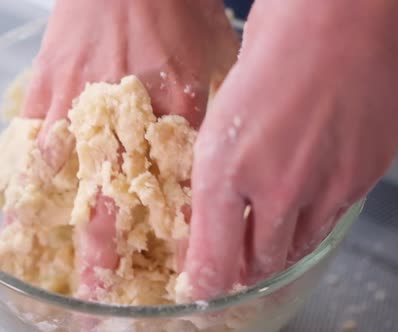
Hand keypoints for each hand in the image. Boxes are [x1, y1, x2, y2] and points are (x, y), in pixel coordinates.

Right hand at [23, 0, 238, 297]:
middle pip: (114, 198)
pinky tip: (17, 210)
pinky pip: (33, 142)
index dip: (169, 236)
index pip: (175, 187)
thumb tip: (211, 150)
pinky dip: (25, 180)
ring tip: (54, 271)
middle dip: (107, 254)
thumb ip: (214, 105)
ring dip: (63, 229)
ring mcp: (81, 103)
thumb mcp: (217, 52)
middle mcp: (127, 116)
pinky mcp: (48, 88)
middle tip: (100, 297)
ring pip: (69, 179)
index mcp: (177, 107)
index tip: (165, 274)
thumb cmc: (176, 4)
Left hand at [182, 0, 397, 299]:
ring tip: (263, 240)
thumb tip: (210, 207)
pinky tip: (301, 202)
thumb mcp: (221, 110)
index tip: (201, 288)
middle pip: (257, 263)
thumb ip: (215, 169)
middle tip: (230, 265)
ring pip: (295, 247)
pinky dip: (310, 222)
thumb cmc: (273, 50)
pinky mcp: (362, 177)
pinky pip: (329, 220)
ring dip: (274, 250)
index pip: (212, 258)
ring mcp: (325, 186)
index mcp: (225, 168)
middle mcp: (276, 189)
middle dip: (240, 270)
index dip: (205, 282)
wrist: (340, 18)